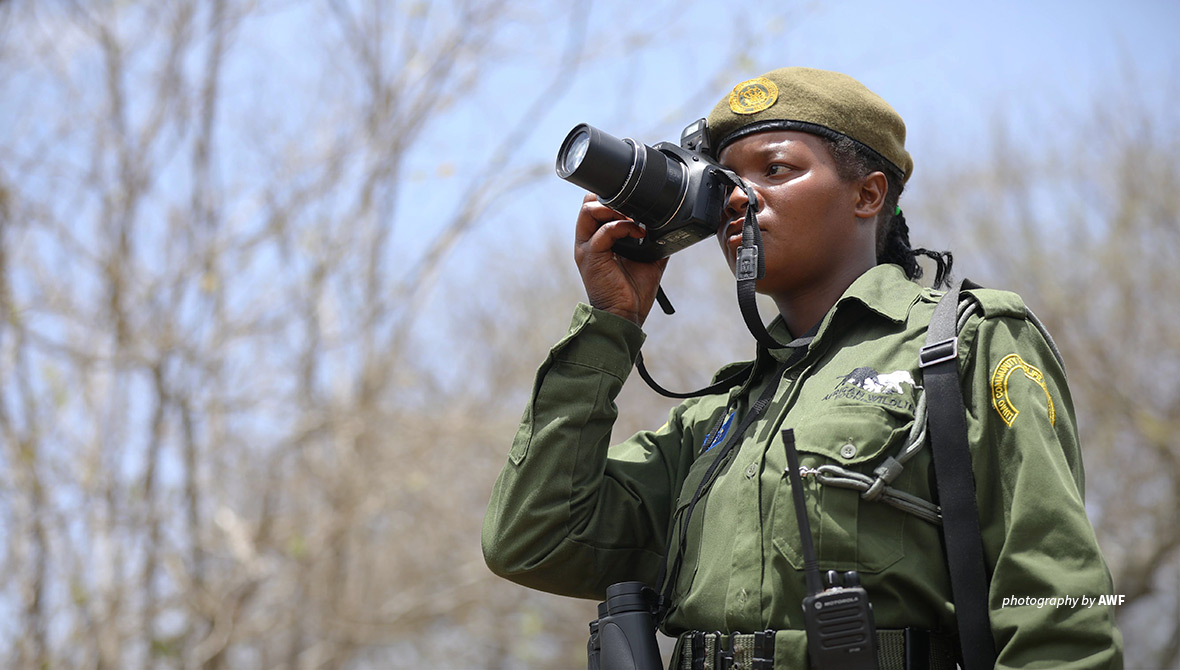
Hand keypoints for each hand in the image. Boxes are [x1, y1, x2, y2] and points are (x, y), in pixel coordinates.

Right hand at [573, 194, 668, 325]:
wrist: (626, 314)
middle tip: (633, 209)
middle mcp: (588, 240)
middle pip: (589, 202)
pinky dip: (622, 226)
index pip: (595, 205)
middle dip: (612, 199)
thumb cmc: (633, 290)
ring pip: (589, 210)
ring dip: (614, 209)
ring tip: (633, 219)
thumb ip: (652, 238)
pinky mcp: (591, 256)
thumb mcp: (648, 257)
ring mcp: (587, 247)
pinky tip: (638, 233)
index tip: (634, 206)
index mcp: (597, 238)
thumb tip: (669, 223)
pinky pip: (604, 231)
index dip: (613, 199)